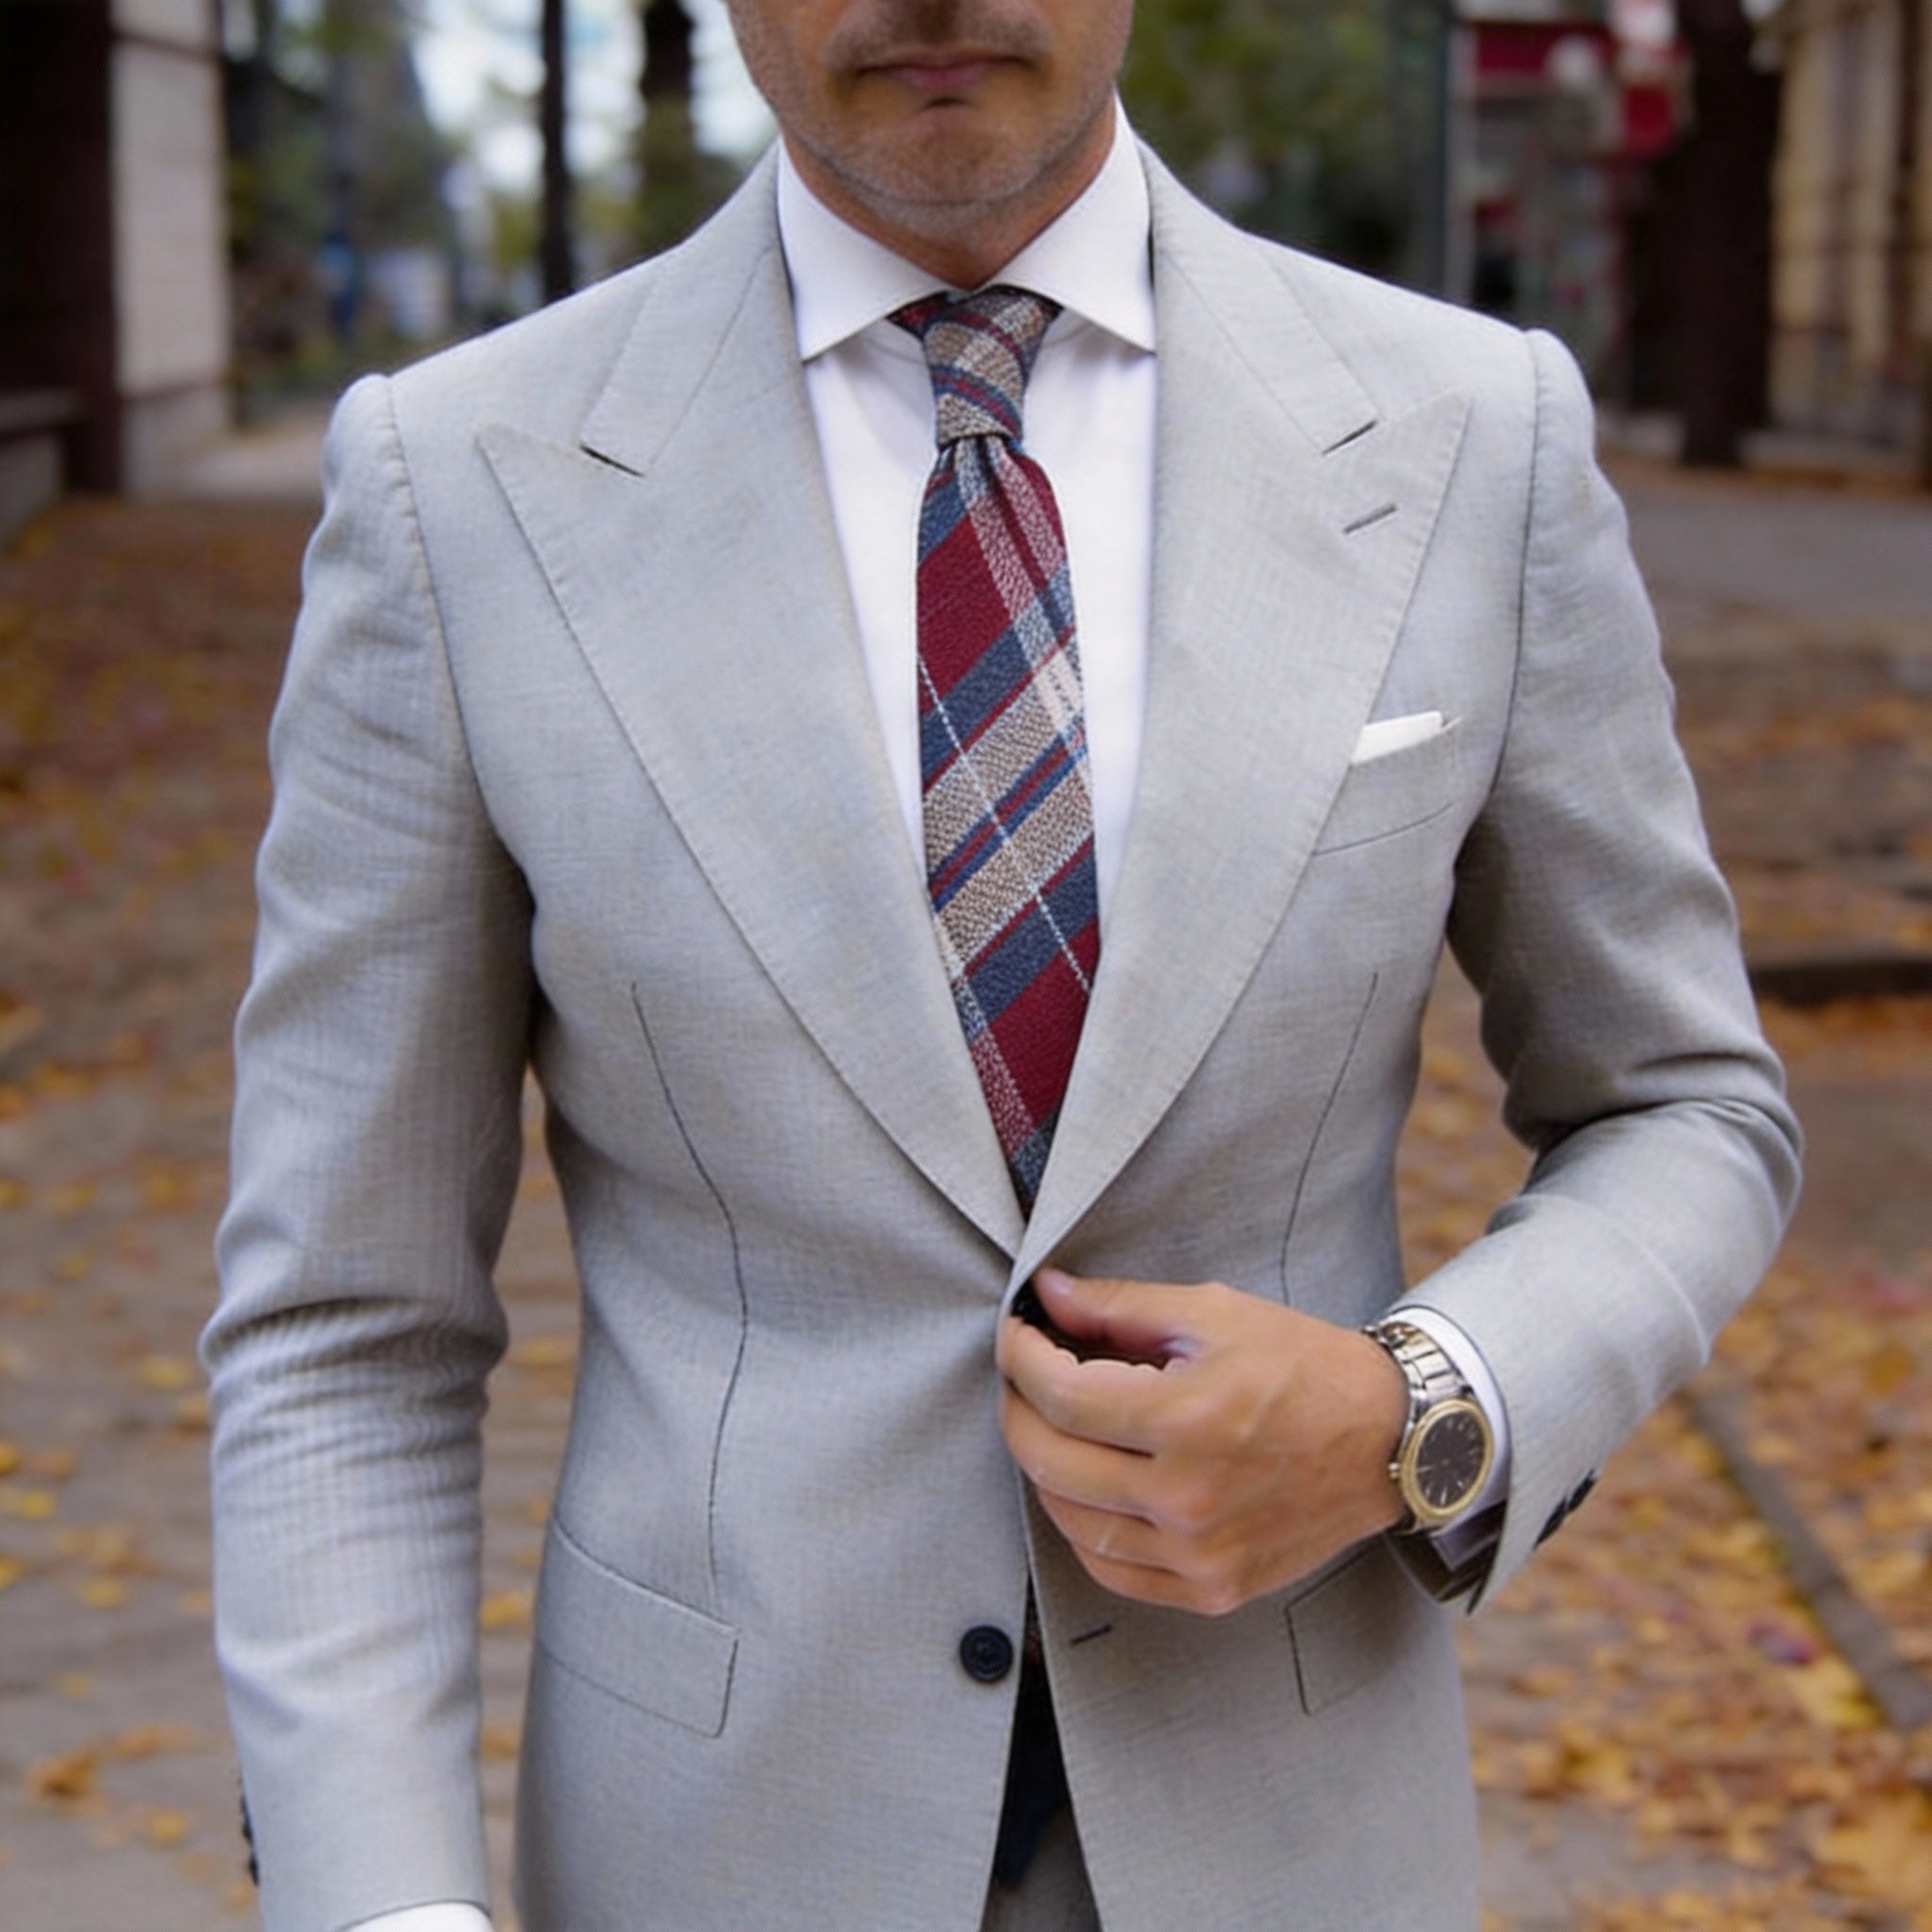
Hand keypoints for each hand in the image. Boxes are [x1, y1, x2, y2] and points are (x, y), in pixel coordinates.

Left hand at [997, 1268, 1409, 1615]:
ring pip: (1071, 1522)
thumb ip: (1120, 1307)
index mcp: (1188, 1419)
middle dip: (1018, 1410)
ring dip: (1044, 1470)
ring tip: (1053, 1428)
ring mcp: (1200, 1554)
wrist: (1388, 1439)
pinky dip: (1083, 1530)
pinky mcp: (1214, 1589)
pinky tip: (1087, 1489)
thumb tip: (1046, 1294)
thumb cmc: (1303, 1366)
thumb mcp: (1214, 1313)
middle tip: (1022, 1377)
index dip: (1020, 1359)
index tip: (1016, 1335)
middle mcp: (1188, 1497)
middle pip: (1050, 1461)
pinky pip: (1113, 1572)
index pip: (1059, 1396)